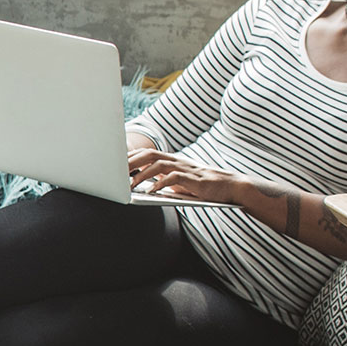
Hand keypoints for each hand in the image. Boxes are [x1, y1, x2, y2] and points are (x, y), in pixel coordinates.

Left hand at [126, 148, 249, 203]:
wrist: (231, 187)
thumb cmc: (204, 187)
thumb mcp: (180, 182)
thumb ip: (164, 180)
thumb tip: (144, 185)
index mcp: (173, 161)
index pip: (148, 154)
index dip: (131, 157)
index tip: (115, 163)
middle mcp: (178, 161)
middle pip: (150, 155)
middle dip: (131, 162)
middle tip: (116, 172)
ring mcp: (186, 169)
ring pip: (159, 164)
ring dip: (142, 174)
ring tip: (130, 185)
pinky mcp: (194, 179)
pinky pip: (174, 178)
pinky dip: (160, 184)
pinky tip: (151, 191)